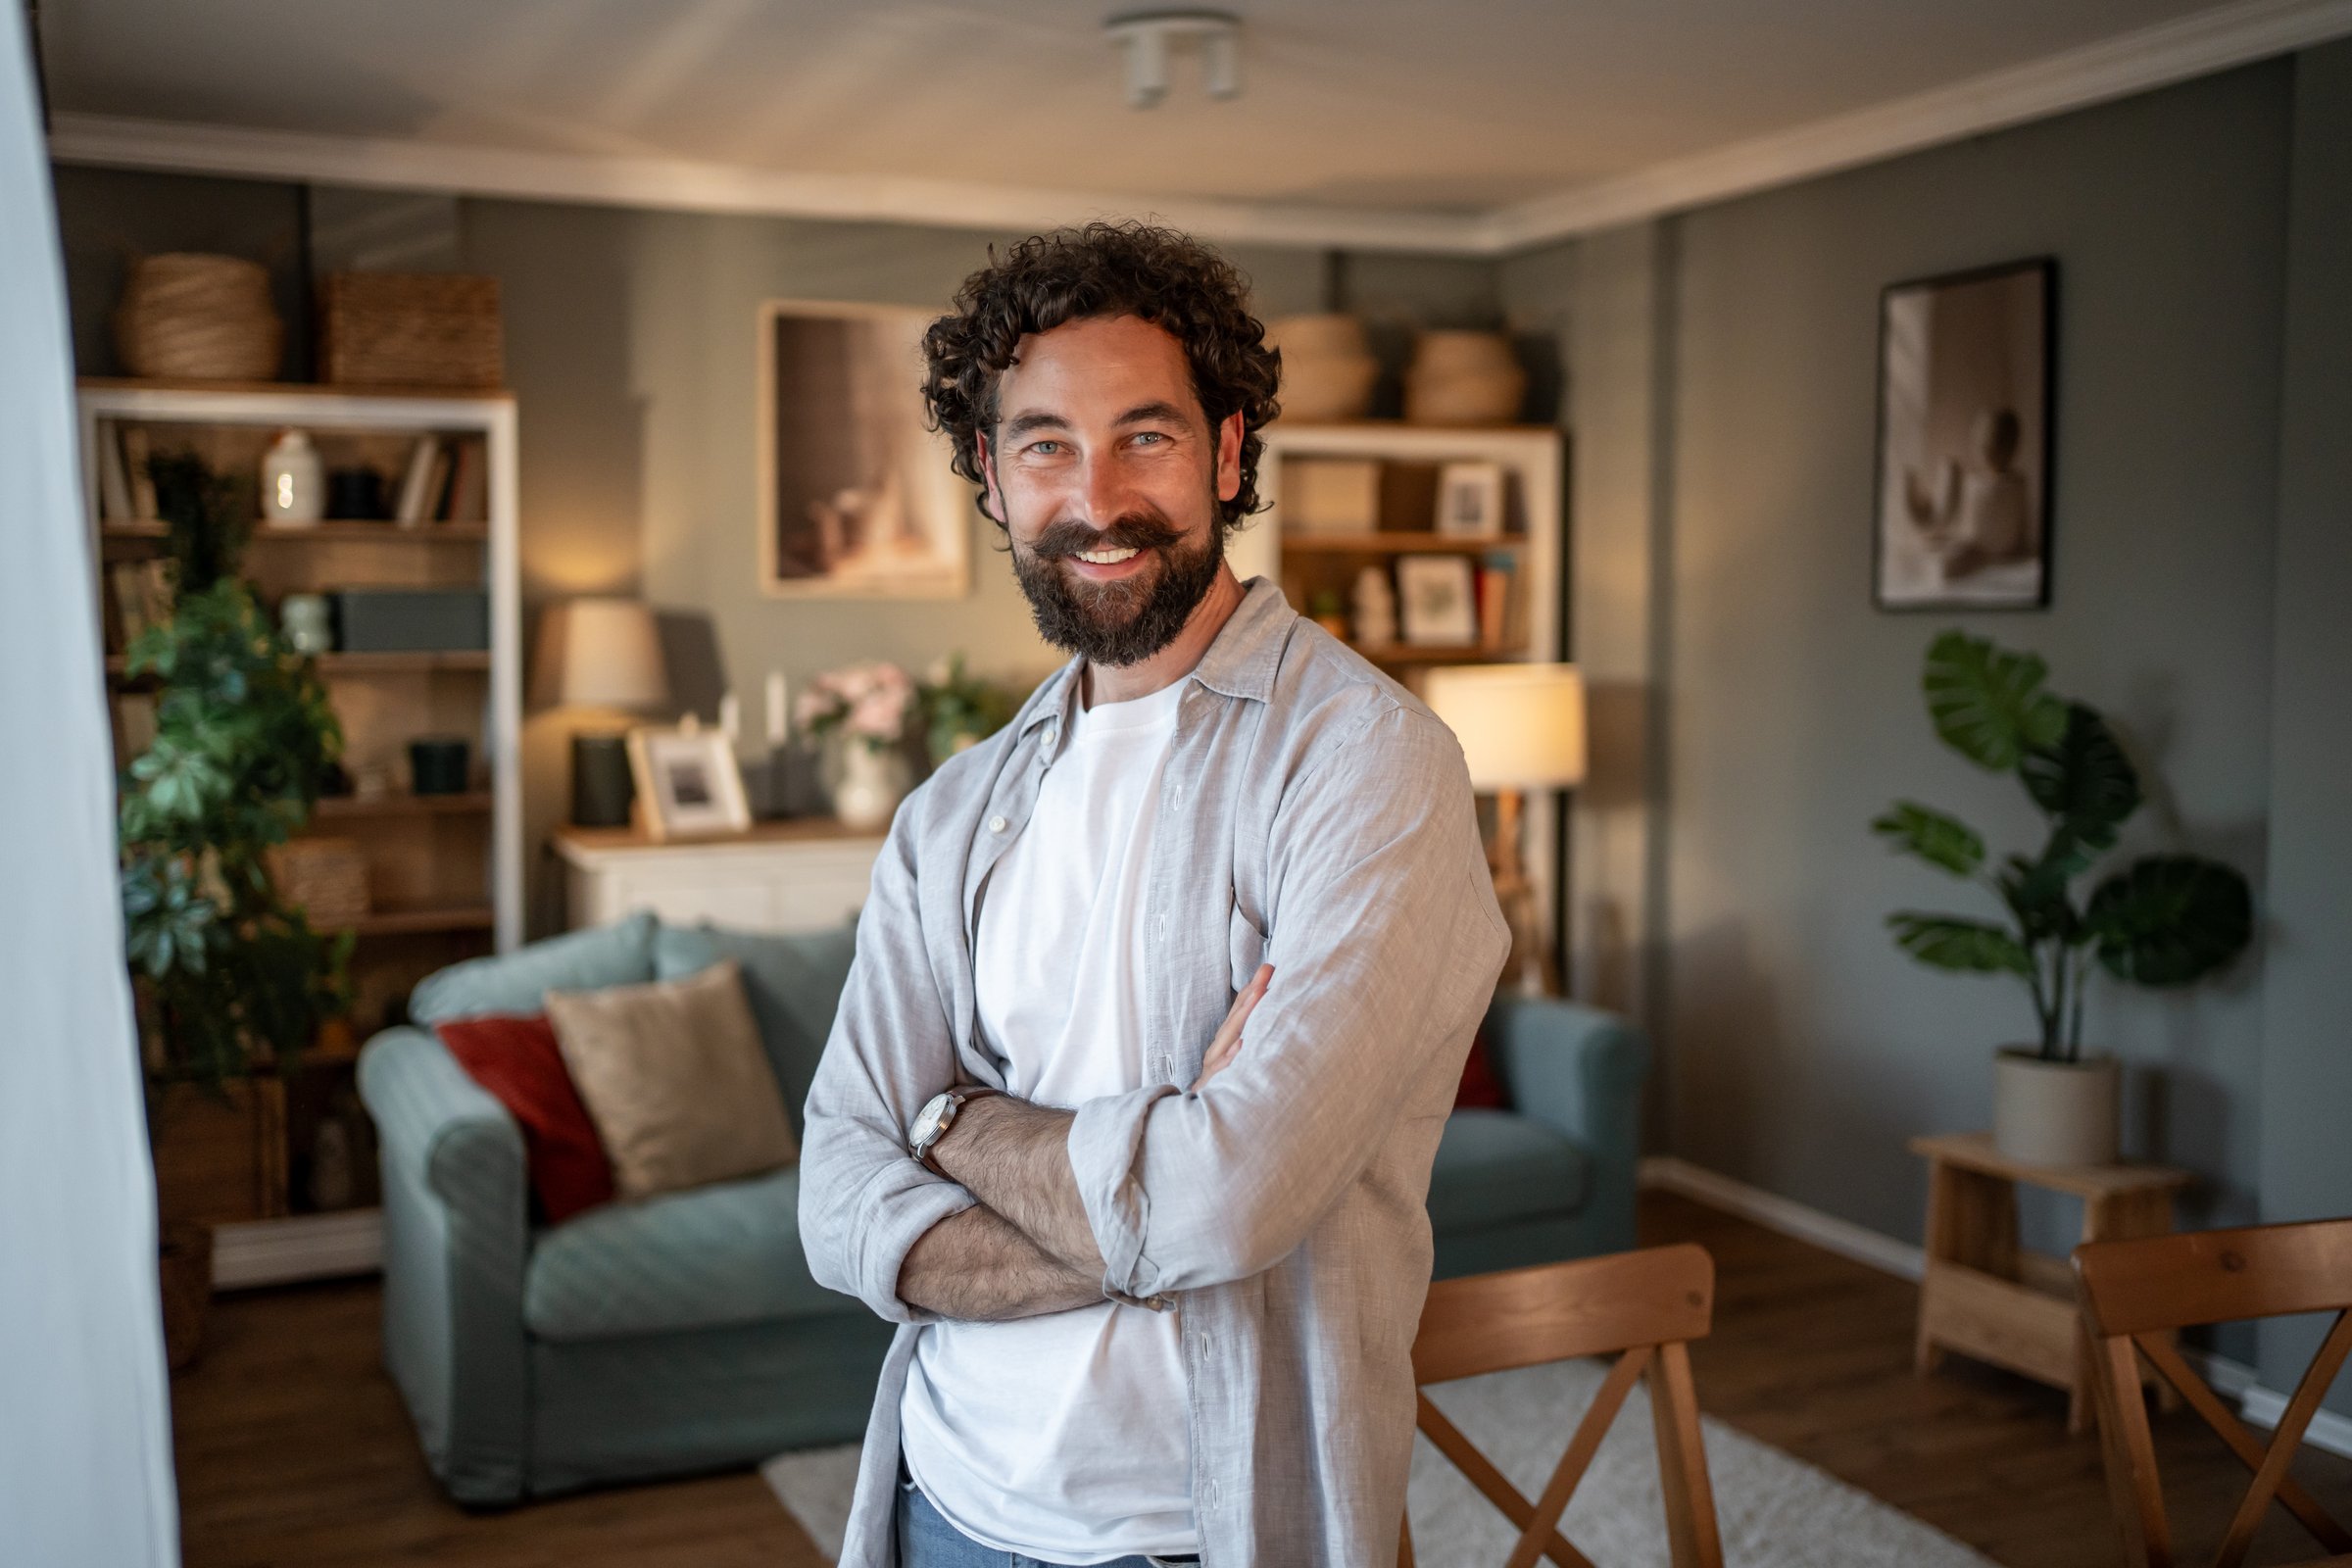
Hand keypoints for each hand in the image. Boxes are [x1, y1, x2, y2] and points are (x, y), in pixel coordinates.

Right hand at [1190, 964, 1271, 1092]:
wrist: (1196, 1119)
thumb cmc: (1220, 1086)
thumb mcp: (1234, 1062)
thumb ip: (1245, 1040)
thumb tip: (1264, 1022)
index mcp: (1226, 1041)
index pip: (1240, 1009)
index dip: (1253, 988)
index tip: (1269, 968)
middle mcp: (1219, 1047)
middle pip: (1235, 1016)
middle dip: (1252, 992)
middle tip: (1267, 971)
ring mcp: (1214, 1064)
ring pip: (1229, 1037)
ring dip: (1244, 1015)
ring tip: (1258, 995)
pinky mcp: (1213, 1083)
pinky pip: (1223, 1069)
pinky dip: (1232, 1056)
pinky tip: (1242, 1044)